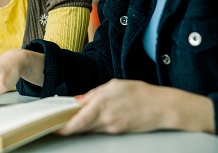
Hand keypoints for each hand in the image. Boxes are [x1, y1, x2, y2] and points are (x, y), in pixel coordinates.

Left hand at [56, 79, 214, 135]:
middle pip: (81, 127)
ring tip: (72, 119)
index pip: (77, 120)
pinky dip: (92, 125)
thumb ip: (94, 93)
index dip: (63, 127)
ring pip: (90, 129)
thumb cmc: (140, 93)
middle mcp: (105, 119)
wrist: (162, 108)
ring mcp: (112, 127)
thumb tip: (79, 100)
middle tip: (58, 124)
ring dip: (80, 126)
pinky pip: (101, 129)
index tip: (54, 127)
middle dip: (68, 127)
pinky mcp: (119, 132)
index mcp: (102, 104)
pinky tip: (91, 120)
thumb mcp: (114, 85)